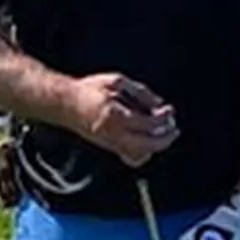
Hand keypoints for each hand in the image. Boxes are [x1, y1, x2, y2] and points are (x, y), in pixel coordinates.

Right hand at [61, 72, 177, 167]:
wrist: (65, 104)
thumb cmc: (90, 90)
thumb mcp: (116, 82)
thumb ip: (140, 92)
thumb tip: (160, 105)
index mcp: (115, 115)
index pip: (147, 123)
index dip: (163, 118)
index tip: (169, 110)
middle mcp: (113, 134)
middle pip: (147, 145)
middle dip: (166, 138)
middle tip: (174, 128)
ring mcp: (110, 143)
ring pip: (140, 155)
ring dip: (156, 146)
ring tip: (165, 134)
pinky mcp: (109, 148)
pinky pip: (131, 157)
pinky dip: (144, 152)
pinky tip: (149, 141)